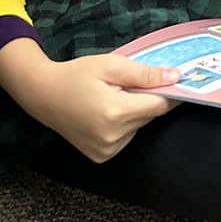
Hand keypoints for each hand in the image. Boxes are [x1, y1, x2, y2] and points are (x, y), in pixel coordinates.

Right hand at [0, 48, 179, 163]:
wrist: (44, 95)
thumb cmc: (77, 75)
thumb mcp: (111, 65)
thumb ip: (145, 74)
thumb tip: (175, 78)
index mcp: (117, 113)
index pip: (160, 106)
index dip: (170, 92)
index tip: (176, 81)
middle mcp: (114, 137)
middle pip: (149, 115)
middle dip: (146, 99)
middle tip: (128, 84)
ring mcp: (107, 150)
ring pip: (139, 126)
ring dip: (135, 112)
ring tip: (112, 98)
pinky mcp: (102, 156)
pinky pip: (127, 137)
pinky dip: (124, 124)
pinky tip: (106, 114)